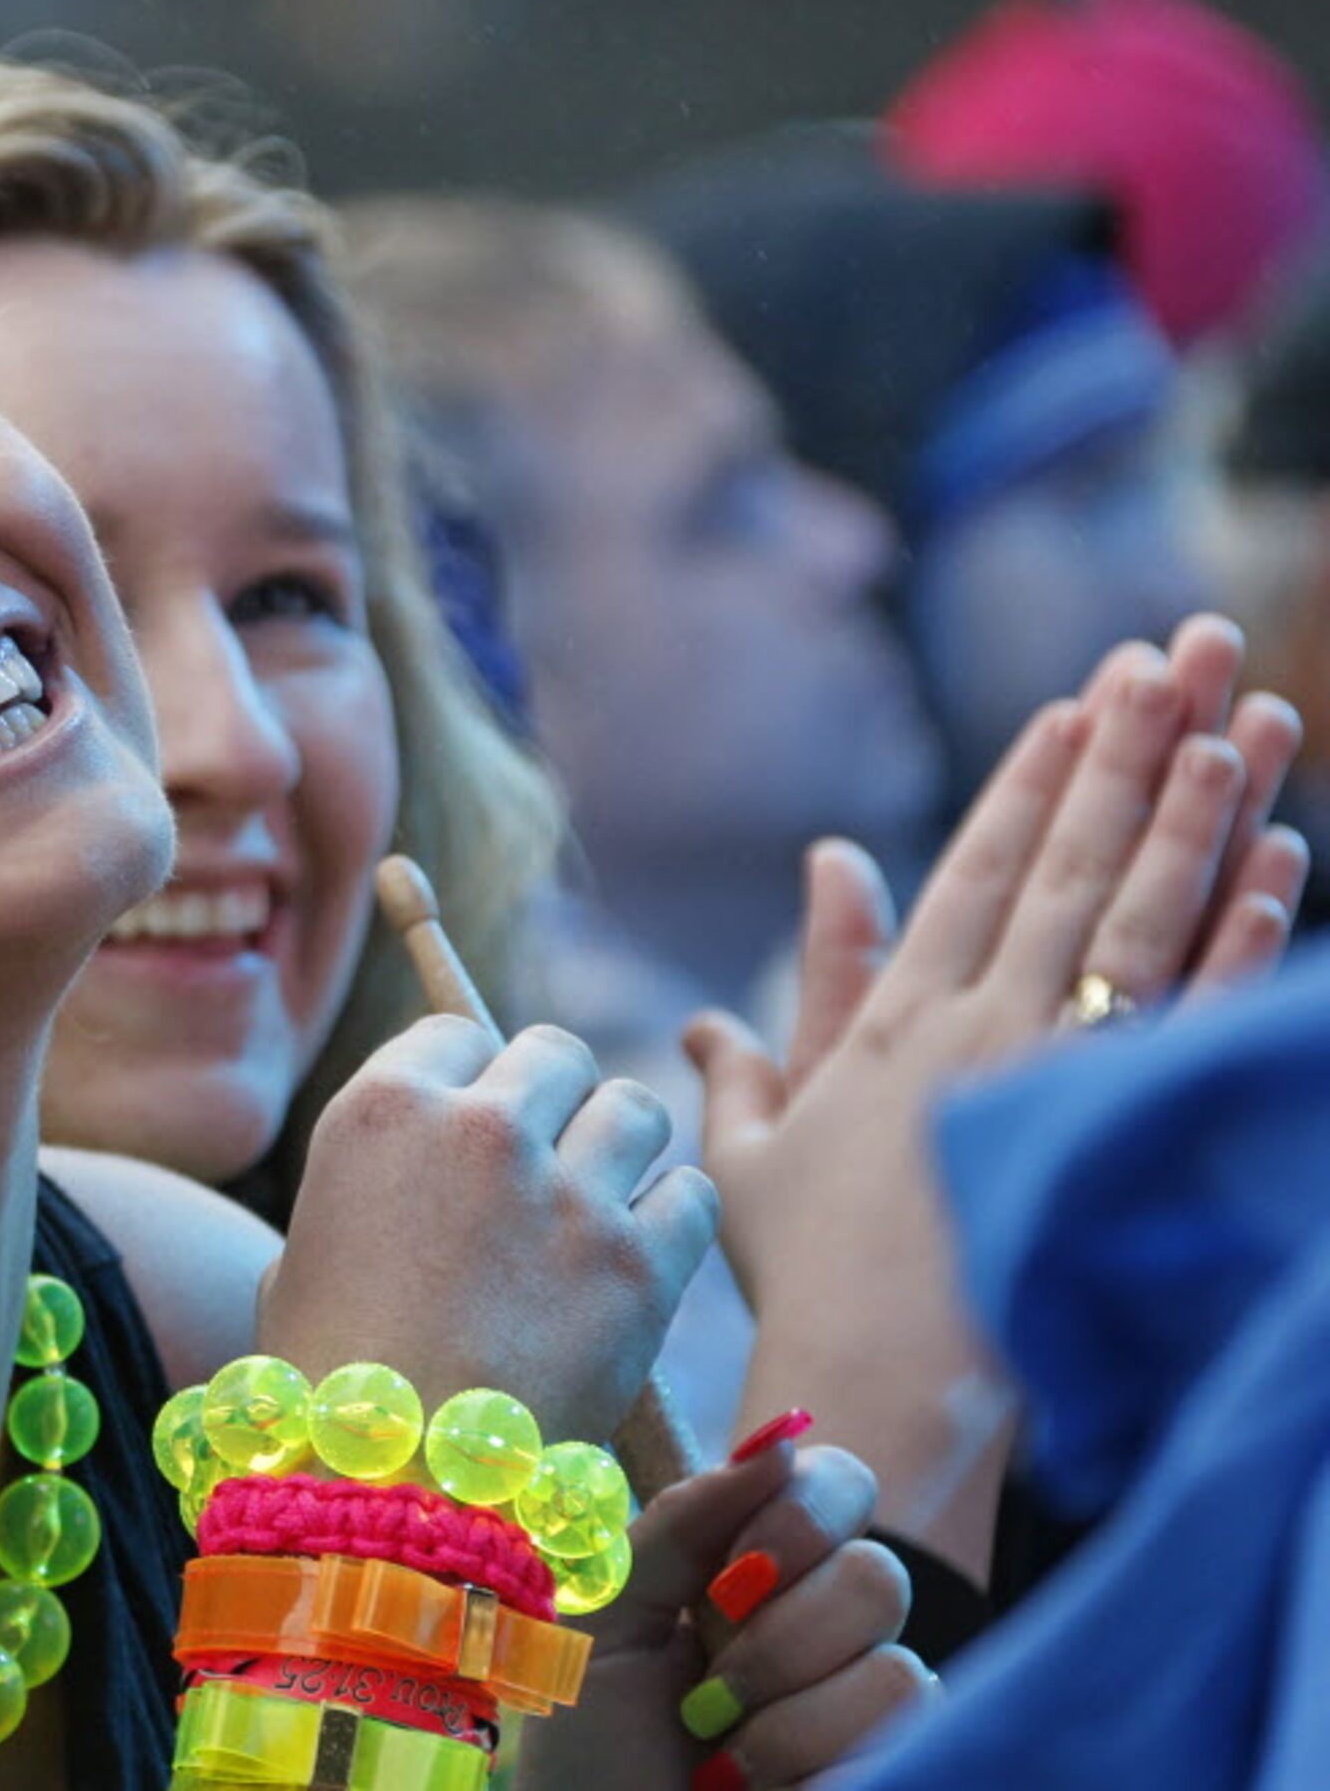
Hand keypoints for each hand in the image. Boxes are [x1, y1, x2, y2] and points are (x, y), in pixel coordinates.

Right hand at [261, 1014, 716, 1443]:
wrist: (395, 1492)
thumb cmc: (325, 1392)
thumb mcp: (304, 1261)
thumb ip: (368, 1196)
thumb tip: (406, 1192)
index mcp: (382, 1111)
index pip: (456, 1033)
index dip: (470, 1080)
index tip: (475, 1127)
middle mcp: (477, 1127)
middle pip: (555, 1054)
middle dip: (553, 1101)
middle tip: (545, 1165)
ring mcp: (565, 1191)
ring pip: (634, 1107)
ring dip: (619, 1148)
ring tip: (598, 1204)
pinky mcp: (638, 1262)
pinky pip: (690, 1193)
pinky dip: (671, 1221)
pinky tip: (638, 1257)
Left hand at [518, 1440, 930, 1790]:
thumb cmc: (588, 1747)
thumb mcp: (605, 1618)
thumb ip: (681, 1524)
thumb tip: (779, 1441)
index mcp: (758, 1570)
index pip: (841, 1484)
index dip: (800, 1517)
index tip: (725, 1579)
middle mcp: (828, 1629)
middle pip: (879, 1574)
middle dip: (776, 1640)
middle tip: (705, 1691)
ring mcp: (869, 1708)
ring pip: (897, 1669)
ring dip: (784, 1724)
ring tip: (721, 1761)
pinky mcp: (899, 1768)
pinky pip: (909, 1740)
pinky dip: (812, 1769)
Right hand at [690, 616, 1306, 1578]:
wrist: (876, 1384)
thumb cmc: (805, 1272)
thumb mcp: (758, 1147)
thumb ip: (764, 1040)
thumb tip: (754, 950)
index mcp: (899, 1024)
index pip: (980, 870)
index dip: (1032, 778)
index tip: (1079, 697)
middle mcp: (986, 1026)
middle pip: (1074, 862)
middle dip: (1130, 747)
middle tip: (1184, 646)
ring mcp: (1059, 1075)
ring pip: (1144, 914)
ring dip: (1198, 808)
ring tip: (1247, 713)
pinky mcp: (1116, 1133)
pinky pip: (1197, 1016)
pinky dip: (1244, 936)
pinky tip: (1280, 861)